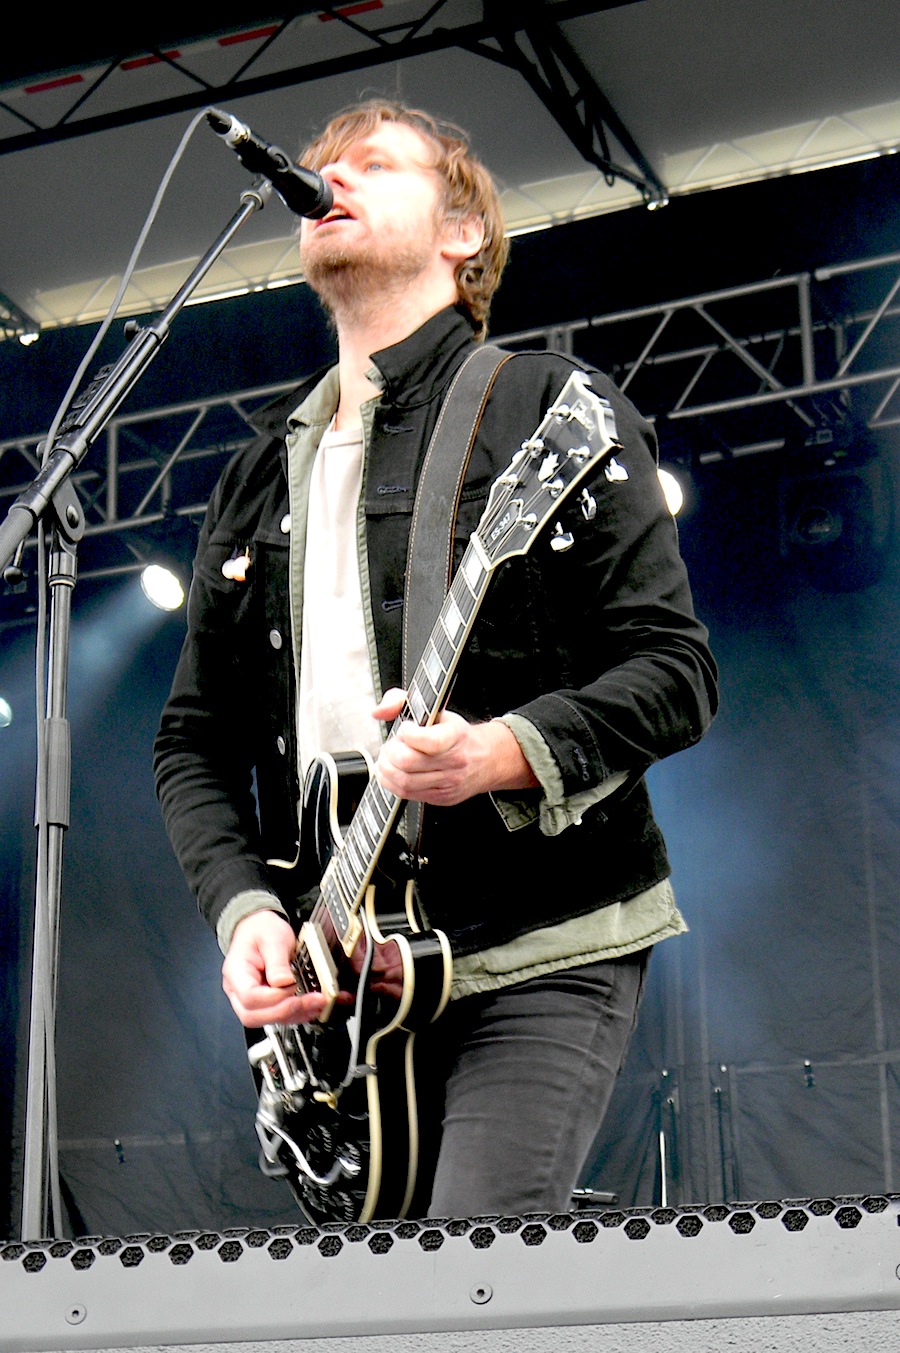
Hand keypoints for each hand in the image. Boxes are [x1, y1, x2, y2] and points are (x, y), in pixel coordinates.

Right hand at [222, 910, 328, 1027]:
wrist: (259, 926)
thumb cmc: (261, 930)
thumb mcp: (272, 938)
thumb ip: (277, 961)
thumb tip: (285, 982)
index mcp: (236, 973)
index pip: (250, 997)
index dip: (274, 997)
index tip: (294, 986)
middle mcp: (238, 990)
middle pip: (254, 1015)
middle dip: (284, 1012)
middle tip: (310, 1000)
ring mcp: (250, 999)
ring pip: (267, 1020)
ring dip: (294, 1015)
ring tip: (316, 1003)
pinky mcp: (264, 1002)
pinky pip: (278, 1015)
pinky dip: (296, 1013)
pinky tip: (312, 1006)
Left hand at [372, 688, 537, 805]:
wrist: (486, 759)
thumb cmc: (457, 734)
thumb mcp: (435, 709)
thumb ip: (401, 701)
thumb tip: (379, 711)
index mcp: (456, 735)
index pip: (429, 741)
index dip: (407, 734)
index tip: (405, 728)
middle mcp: (455, 761)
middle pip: (408, 763)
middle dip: (391, 752)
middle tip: (392, 745)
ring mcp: (448, 782)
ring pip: (404, 782)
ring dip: (387, 769)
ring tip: (389, 759)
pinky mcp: (440, 797)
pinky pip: (407, 795)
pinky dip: (391, 783)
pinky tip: (393, 772)